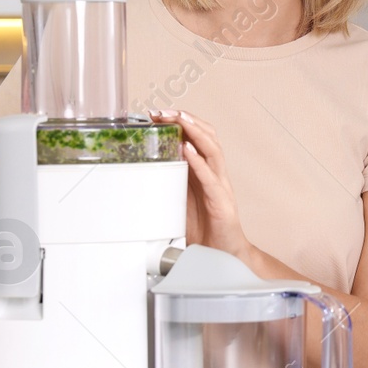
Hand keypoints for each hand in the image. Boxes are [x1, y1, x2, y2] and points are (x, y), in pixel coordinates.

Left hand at [153, 109, 251, 259]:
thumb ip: (170, 183)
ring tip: (179, 120)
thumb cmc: (205, 230)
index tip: (159, 113)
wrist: (223, 256)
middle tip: (164, 111)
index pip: (198, 138)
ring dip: (194, 132)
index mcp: (205, 173)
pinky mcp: (221, 201)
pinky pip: (210, 177)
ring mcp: (221, 186)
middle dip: (186, 120)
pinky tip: (189, 150)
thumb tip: (144, 170)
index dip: (182, 122)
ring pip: (213, 150)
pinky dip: (198, 161)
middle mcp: (216, 174)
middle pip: (207, 137)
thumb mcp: (180, 202)